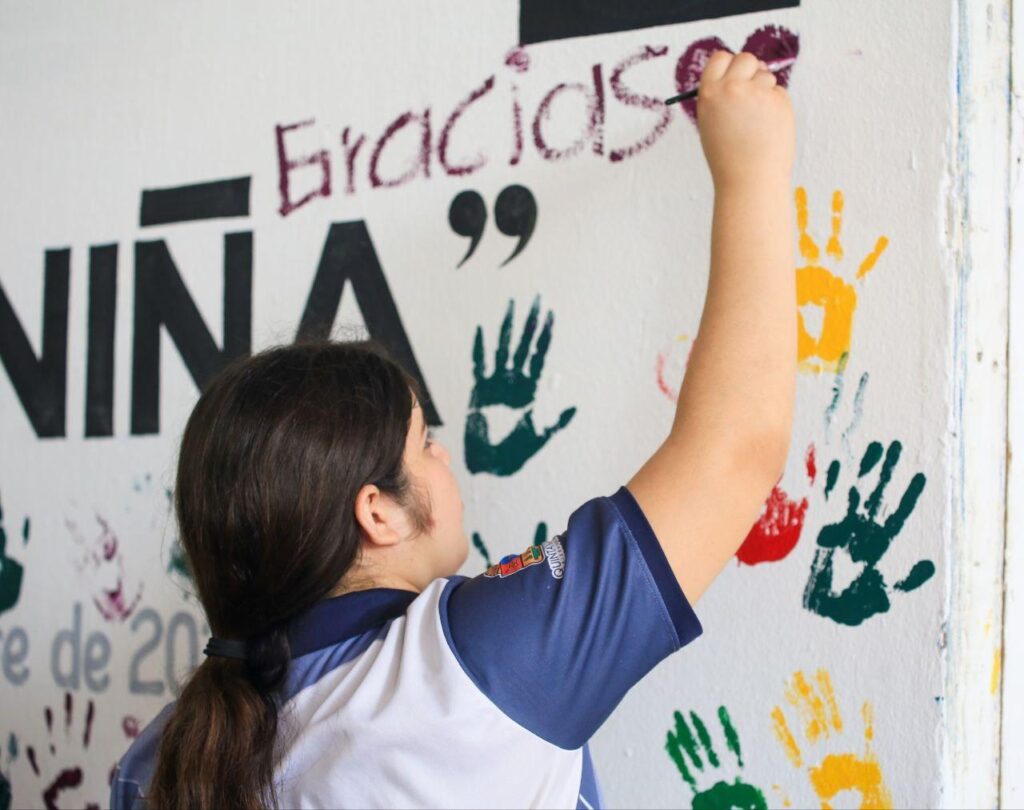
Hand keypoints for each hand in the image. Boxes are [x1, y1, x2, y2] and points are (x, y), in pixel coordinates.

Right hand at [696, 50, 794, 189]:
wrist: (749, 179)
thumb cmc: (728, 157)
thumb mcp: (712, 122)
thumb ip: (722, 96)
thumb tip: (740, 73)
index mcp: (709, 94)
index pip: (720, 58)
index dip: (729, 65)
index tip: (734, 76)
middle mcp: (731, 88)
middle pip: (746, 58)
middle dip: (751, 70)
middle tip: (751, 94)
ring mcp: (757, 92)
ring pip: (766, 76)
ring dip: (764, 91)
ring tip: (757, 122)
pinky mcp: (779, 101)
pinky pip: (779, 93)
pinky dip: (776, 106)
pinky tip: (769, 128)